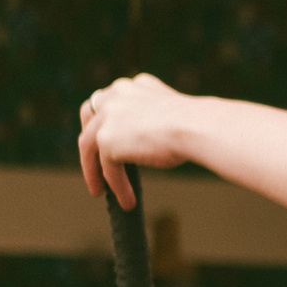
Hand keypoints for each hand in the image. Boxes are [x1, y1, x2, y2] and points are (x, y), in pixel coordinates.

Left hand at [79, 74, 194, 204]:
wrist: (197, 127)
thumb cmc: (196, 124)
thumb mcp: (169, 114)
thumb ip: (151, 120)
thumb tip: (148, 142)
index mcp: (133, 86)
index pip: (108, 101)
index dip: (104, 120)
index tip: (106, 136)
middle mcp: (116, 95)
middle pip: (89, 116)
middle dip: (89, 139)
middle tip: (92, 162)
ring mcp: (108, 117)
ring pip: (89, 146)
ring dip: (94, 171)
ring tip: (99, 190)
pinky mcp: (106, 140)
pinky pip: (107, 168)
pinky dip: (116, 186)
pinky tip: (128, 201)